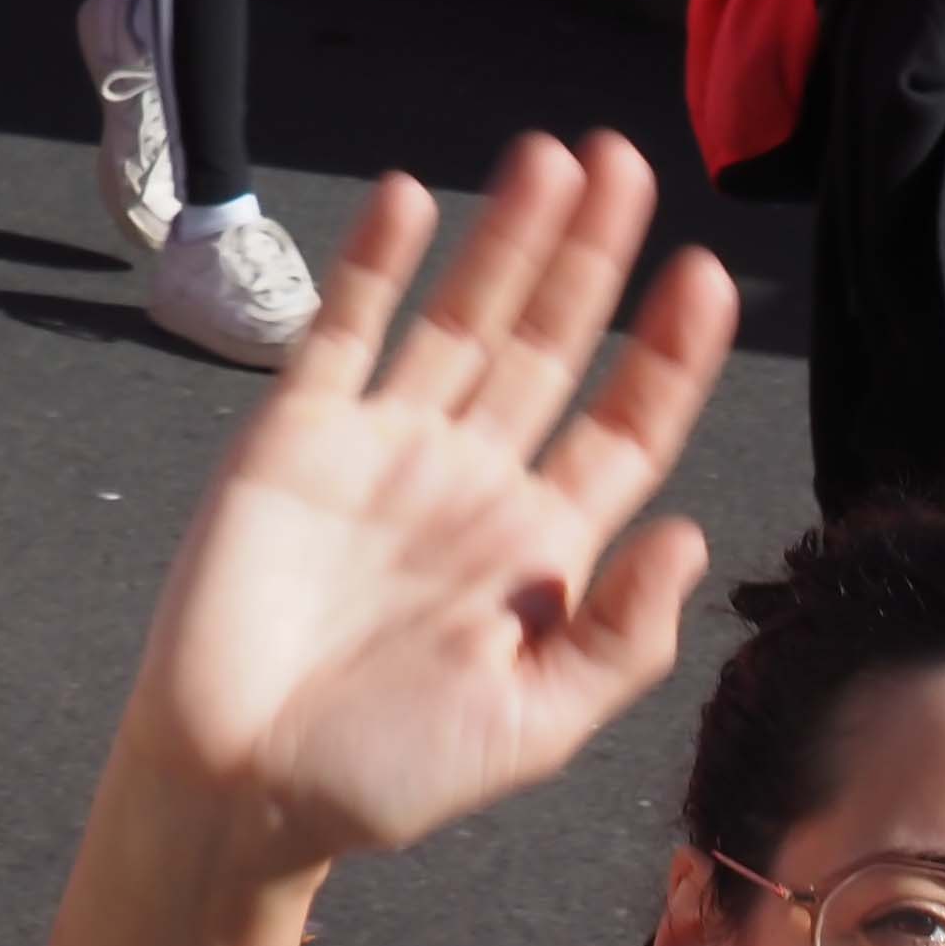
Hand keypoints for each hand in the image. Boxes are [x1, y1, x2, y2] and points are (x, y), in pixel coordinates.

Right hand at [112, 129, 736, 884]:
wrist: (238, 787)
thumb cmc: (387, 776)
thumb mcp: (531, 730)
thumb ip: (618, 640)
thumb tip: (691, 536)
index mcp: (541, 551)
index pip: (626, 430)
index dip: (668, 356)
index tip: (706, 279)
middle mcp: (474, 483)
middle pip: (553, 348)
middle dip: (593, 258)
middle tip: (631, 163)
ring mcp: (386, 450)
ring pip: (463, 319)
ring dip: (506, 239)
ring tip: (552, 158)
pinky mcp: (297, 439)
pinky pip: (345, 333)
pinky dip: (376, 266)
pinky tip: (414, 198)